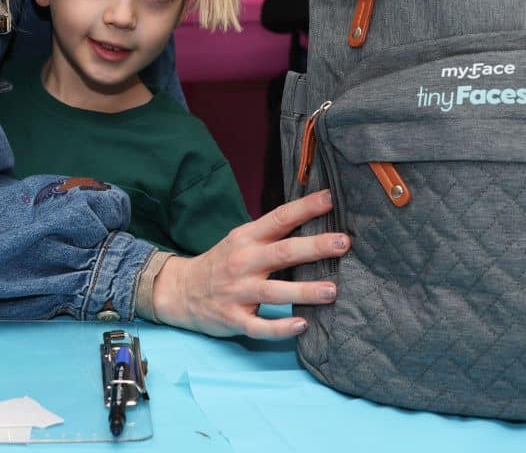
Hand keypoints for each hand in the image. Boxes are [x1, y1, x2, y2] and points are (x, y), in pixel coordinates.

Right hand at [151, 189, 348, 338]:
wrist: (182, 290)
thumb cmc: (223, 262)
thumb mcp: (242, 239)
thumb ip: (271, 233)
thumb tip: (314, 221)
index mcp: (247, 238)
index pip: (279, 218)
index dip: (305, 208)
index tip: (330, 199)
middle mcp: (244, 262)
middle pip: (284, 252)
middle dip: (315, 247)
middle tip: (343, 243)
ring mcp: (238, 292)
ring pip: (276, 291)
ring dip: (305, 290)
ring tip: (332, 290)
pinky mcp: (234, 319)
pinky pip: (260, 326)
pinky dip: (281, 327)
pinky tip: (302, 325)